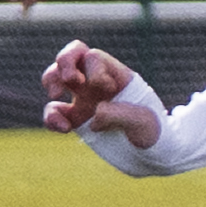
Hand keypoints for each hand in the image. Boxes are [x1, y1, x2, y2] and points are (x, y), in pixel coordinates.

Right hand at [41, 40, 161, 150]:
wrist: (151, 152)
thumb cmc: (154, 132)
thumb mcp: (145, 123)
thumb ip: (121, 115)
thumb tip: (95, 114)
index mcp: (117, 76)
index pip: (95, 57)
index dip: (94, 71)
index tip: (107, 89)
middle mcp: (99, 82)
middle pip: (73, 54)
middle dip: (65, 61)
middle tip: (71, 80)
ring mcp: (85, 98)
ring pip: (56, 75)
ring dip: (50, 79)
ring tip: (56, 95)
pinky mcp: (75, 118)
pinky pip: (53, 110)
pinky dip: (51, 117)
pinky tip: (64, 129)